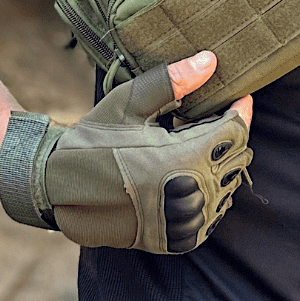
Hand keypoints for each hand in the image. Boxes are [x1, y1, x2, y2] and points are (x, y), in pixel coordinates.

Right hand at [0, 51, 253, 252]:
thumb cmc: (95, 138)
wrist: (59, 189)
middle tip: (207, 119)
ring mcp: (184, 222)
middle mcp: (187, 195)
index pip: (236, 132)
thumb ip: (173, 81)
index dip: (239, 110)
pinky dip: (209, 190)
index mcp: (180, 159)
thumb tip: (211, 60)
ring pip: (229, 185)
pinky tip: (188, 173)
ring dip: (219, 162)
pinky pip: (214, 211)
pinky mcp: (177, 240)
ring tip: (194, 144)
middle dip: (229, 135)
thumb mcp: (130, 102)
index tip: (238, 96)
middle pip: (237, 157)